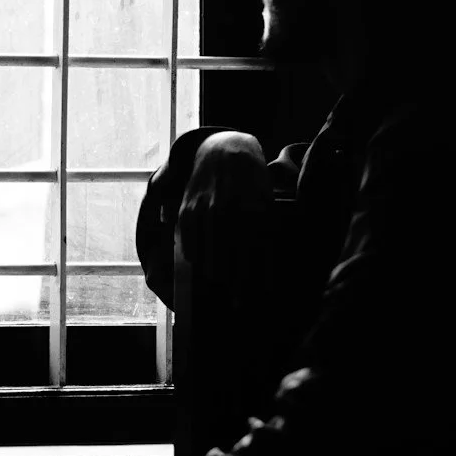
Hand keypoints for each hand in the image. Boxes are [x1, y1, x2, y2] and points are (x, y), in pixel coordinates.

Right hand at [177, 132, 270, 300]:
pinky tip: (200, 266)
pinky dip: (195, 257)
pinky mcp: (189, 208)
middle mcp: (230, 211)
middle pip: (232, 259)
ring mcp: (207, 210)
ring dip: (215, 274)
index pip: (256, 255)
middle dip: (236, 285)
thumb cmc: (252, 182)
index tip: (259, 299)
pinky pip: (190, 241)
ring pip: (209, 253)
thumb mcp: (266, 202)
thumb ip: (265, 233)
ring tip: (220, 287)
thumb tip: (266, 271)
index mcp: (255, 211)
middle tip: (239, 305)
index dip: (256, 280)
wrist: (227, 150)